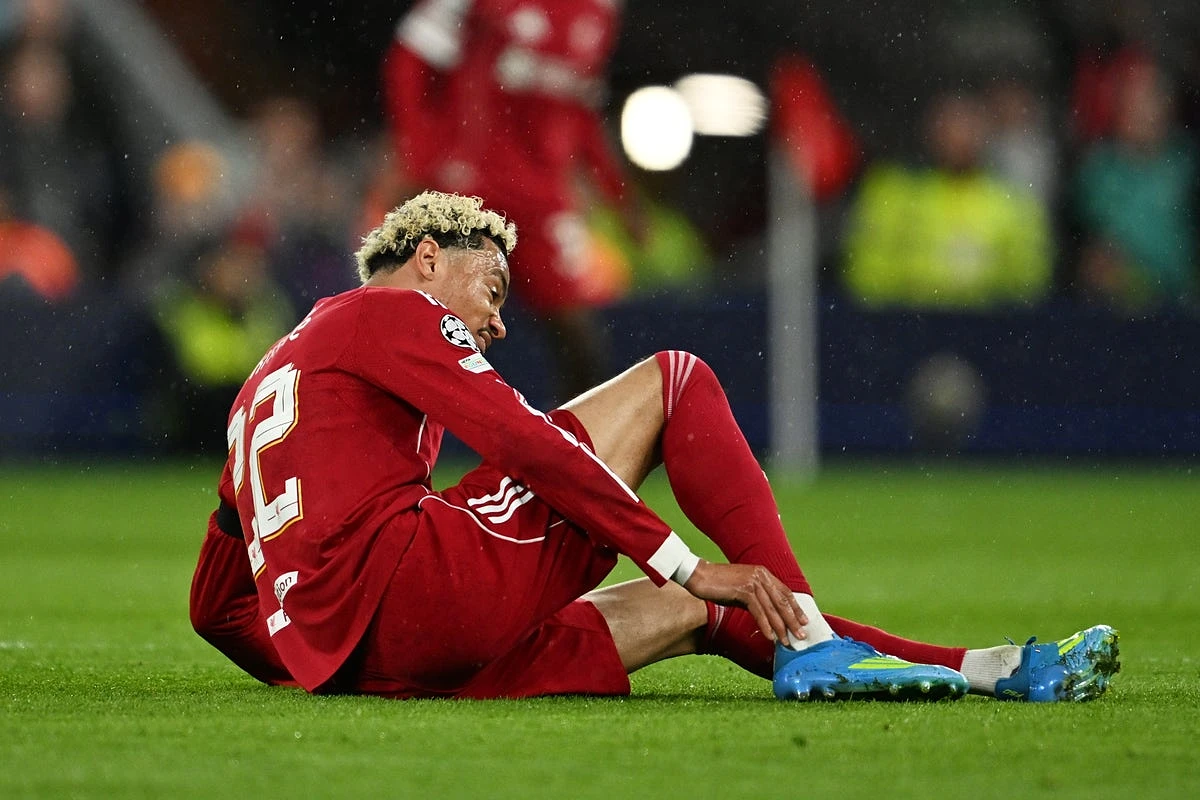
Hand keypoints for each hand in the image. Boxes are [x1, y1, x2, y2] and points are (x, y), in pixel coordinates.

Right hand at [683, 560, 807, 645]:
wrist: (698, 575)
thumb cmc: (718, 583)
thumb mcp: (741, 588)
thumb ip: (756, 597)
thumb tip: (768, 615)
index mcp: (763, 573)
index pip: (785, 592)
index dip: (796, 608)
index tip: (804, 621)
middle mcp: (761, 575)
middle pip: (783, 601)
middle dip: (793, 620)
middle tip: (802, 635)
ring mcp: (752, 582)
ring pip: (772, 608)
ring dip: (781, 627)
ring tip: (787, 641)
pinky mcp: (743, 590)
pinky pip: (758, 612)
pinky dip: (765, 625)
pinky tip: (770, 637)